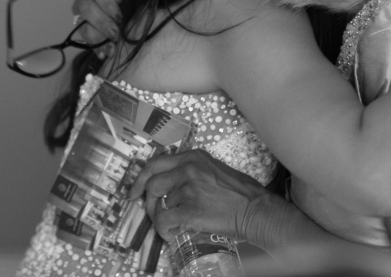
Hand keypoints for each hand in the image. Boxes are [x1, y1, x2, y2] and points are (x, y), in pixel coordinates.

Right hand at [71, 0, 122, 44]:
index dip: (106, 4)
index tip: (119, 17)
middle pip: (85, 6)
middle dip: (101, 23)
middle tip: (115, 35)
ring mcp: (79, 4)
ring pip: (81, 22)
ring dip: (97, 37)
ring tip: (111, 48)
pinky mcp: (80, 20)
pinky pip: (83, 34)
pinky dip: (94, 46)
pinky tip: (103, 54)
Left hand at [128, 150, 285, 243]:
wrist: (255, 209)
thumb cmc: (240, 192)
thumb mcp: (213, 169)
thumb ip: (191, 171)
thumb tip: (169, 185)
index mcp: (193, 157)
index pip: (155, 163)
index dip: (140, 179)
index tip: (134, 192)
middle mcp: (188, 168)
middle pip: (152, 184)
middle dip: (149, 202)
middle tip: (154, 213)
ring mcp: (188, 188)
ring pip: (158, 205)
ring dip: (161, 218)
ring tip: (172, 225)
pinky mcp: (190, 209)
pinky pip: (164, 221)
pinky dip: (165, 230)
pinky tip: (174, 233)